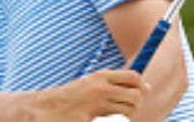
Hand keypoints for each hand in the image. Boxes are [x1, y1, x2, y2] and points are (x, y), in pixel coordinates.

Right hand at [32, 70, 148, 120]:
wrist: (46, 109)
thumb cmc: (71, 97)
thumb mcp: (92, 83)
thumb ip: (116, 83)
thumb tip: (147, 87)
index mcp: (99, 77)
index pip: (133, 78)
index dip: (140, 87)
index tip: (137, 93)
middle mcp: (100, 89)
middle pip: (136, 97)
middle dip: (135, 105)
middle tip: (125, 109)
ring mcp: (96, 106)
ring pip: (128, 113)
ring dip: (124, 117)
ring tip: (111, 116)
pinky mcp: (93, 120)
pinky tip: (102, 121)